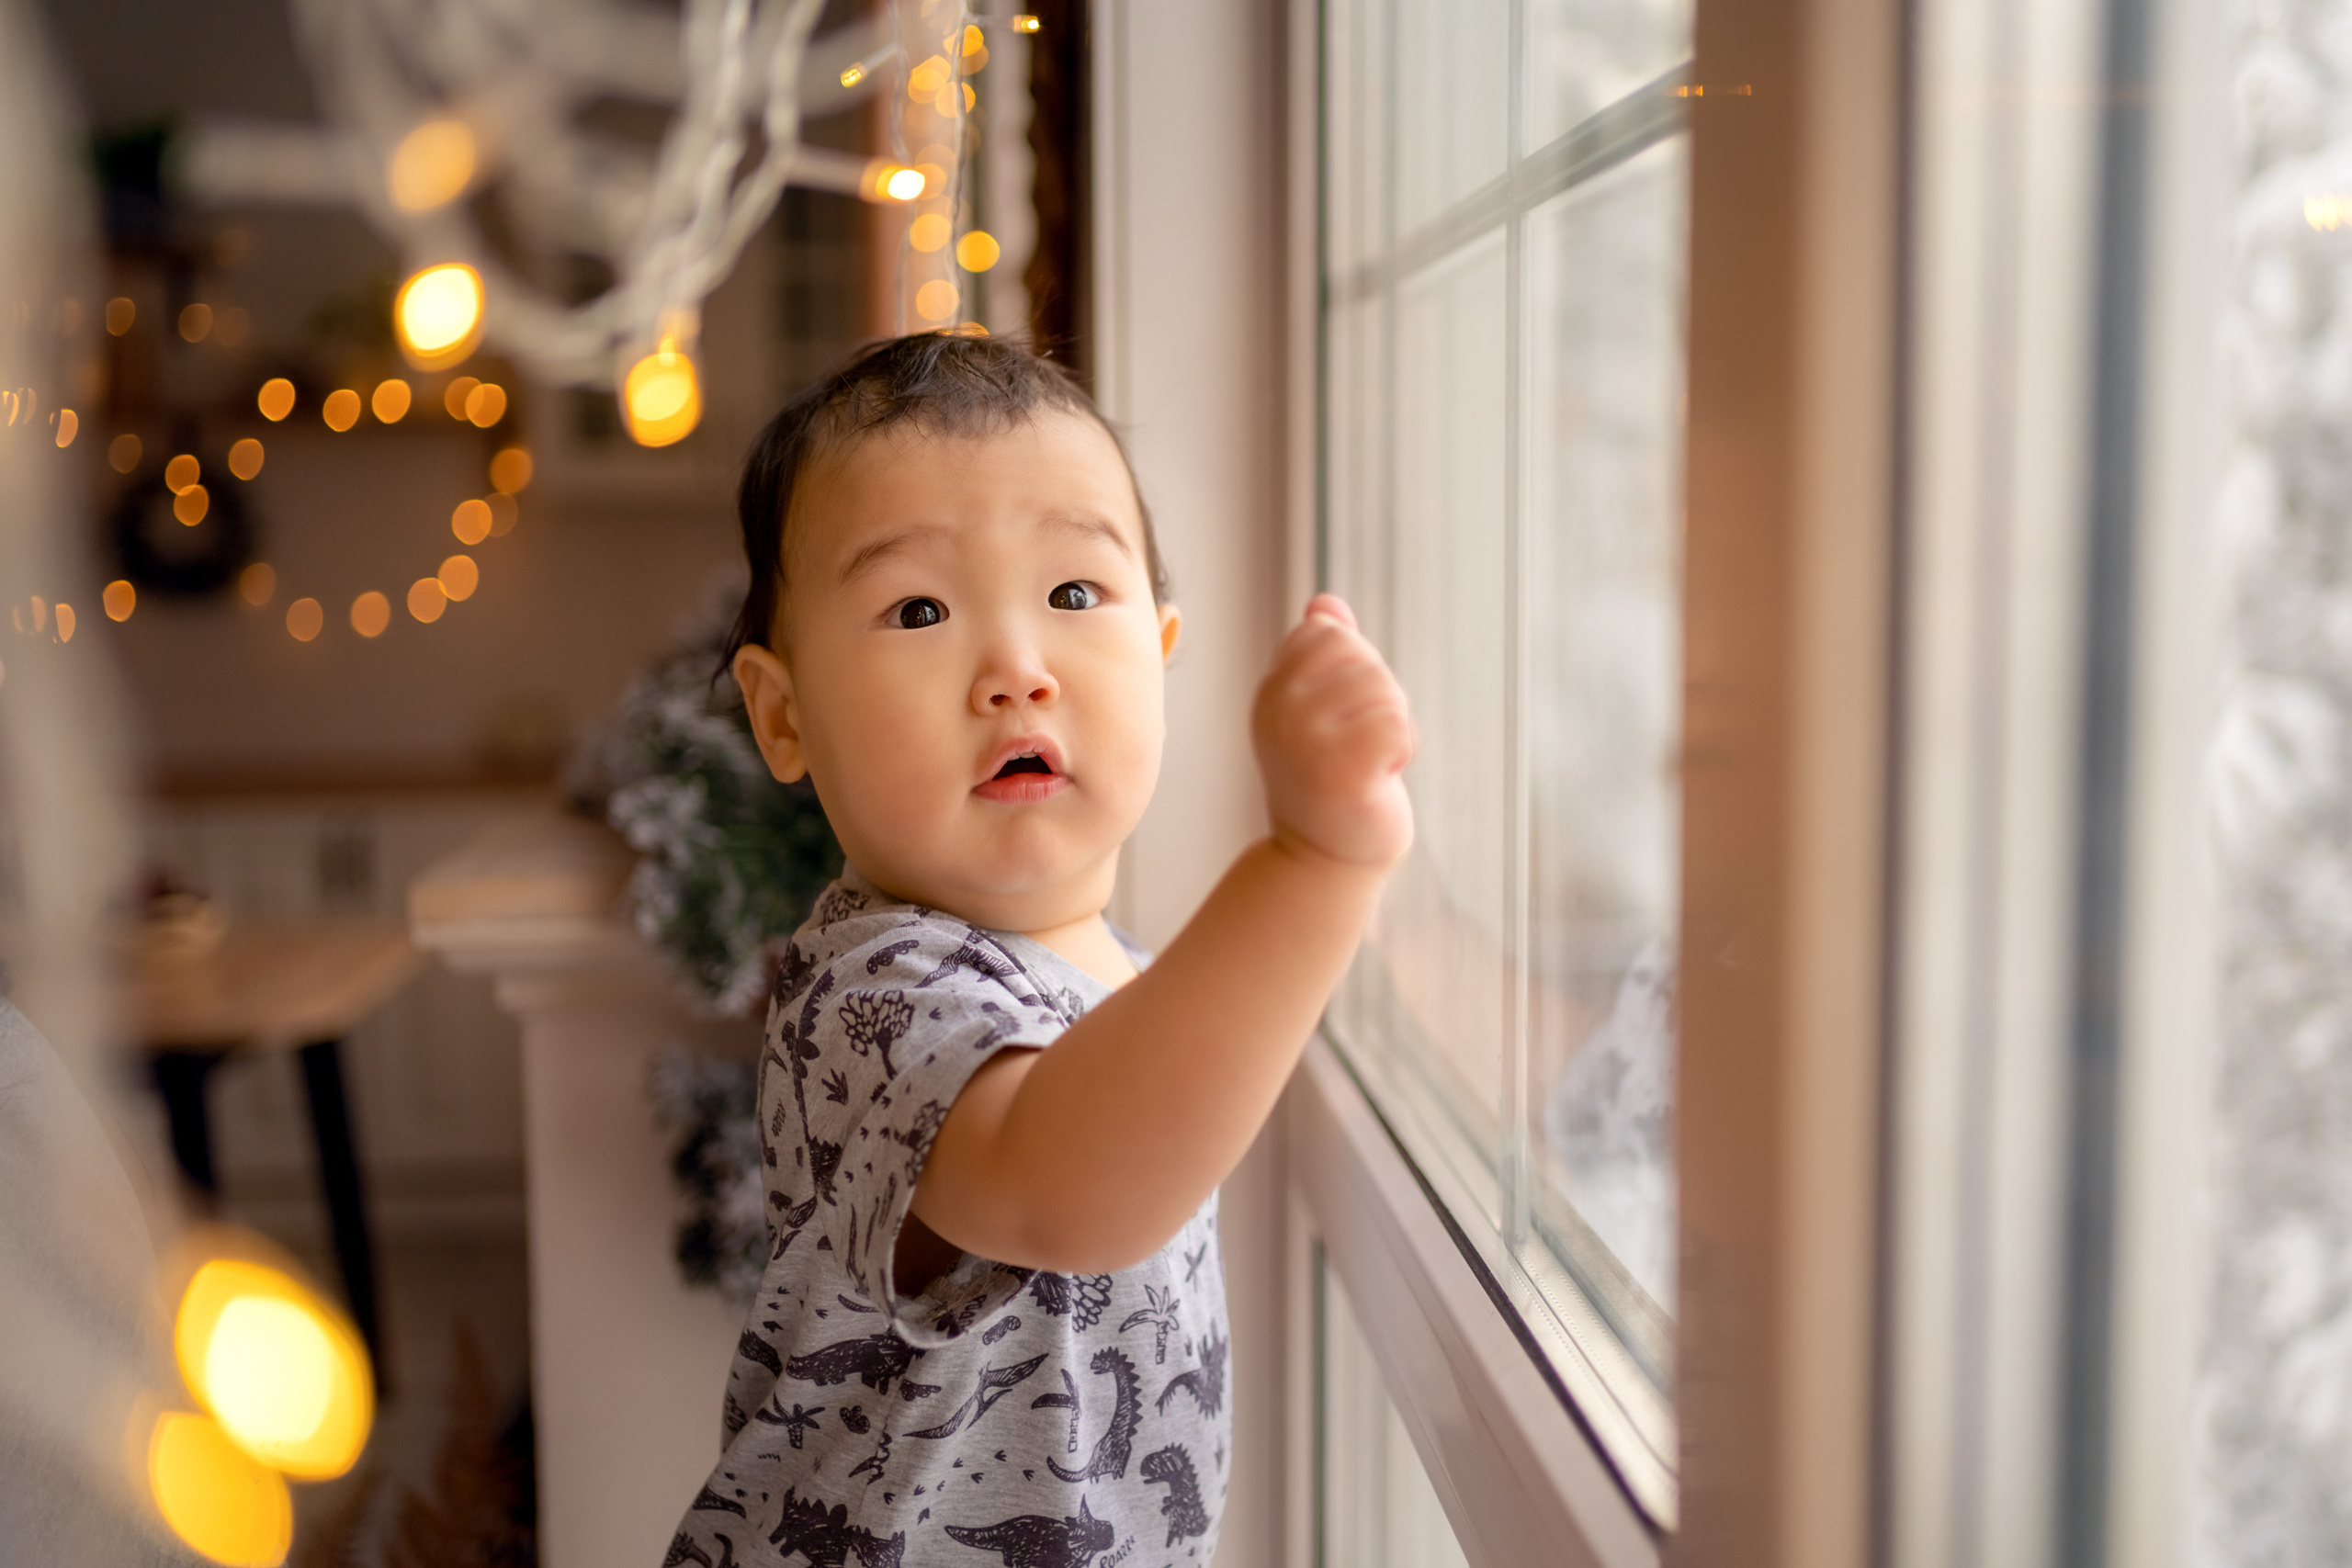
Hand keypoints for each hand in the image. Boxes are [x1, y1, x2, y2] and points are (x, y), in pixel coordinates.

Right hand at [1251, 594, 1414, 869]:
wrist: (1323, 860)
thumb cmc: (1327, 782)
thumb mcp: (1316, 711)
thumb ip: (1321, 655)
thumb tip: (1325, 604)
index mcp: (1270, 692)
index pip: (1328, 633)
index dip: (1355, 669)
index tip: (1342, 716)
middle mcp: (1279, 712)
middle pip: (1363, 659)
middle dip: (1381, 700)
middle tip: (1360, 746)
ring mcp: (1306, 742)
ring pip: (1386, 693)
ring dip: (1394, 730)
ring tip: (1369, 764)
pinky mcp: (1341, 774)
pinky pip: (1398, 728)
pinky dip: (1403, 753)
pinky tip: (1381, 778)